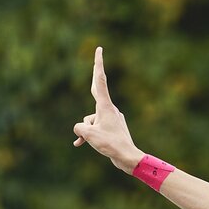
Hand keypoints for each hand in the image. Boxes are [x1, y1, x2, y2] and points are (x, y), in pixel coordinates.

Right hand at [72, 46, 140, 172]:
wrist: (128, 158)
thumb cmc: (111, 145)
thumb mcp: (89, 135)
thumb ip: (79, 128)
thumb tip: (80, 129)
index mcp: (106, 106)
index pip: (100, 81)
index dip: (98, 64)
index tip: (99, 50)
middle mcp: (109, 109)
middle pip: (96, 90)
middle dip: (94, 77)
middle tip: (98, 56)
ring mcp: (111, 118)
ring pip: (91, 119)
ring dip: (87, 130)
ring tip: (95, 142)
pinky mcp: (111, 128)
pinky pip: (95, 128)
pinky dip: (89, 135)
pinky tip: (80, 144)